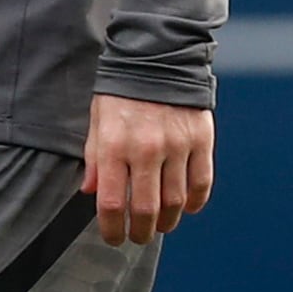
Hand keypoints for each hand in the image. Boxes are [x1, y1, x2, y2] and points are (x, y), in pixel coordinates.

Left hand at [83, 94, 214, 245]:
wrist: (157, 55)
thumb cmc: (123, 91)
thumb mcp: (98, 121)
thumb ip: (94, 159)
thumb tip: (91, 193)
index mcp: (115, 145)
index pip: (112, 204)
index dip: (112, 229)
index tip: (113, 236)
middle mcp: (146, 148)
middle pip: (145, 210)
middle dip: (140, 232)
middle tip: (138, 236)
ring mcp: (177, 144)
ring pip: (174, 202)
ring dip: (167, 222)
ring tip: (161, 224)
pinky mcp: (201, 139)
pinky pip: (201, 183)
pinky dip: (194, 203)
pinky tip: (185, 207)